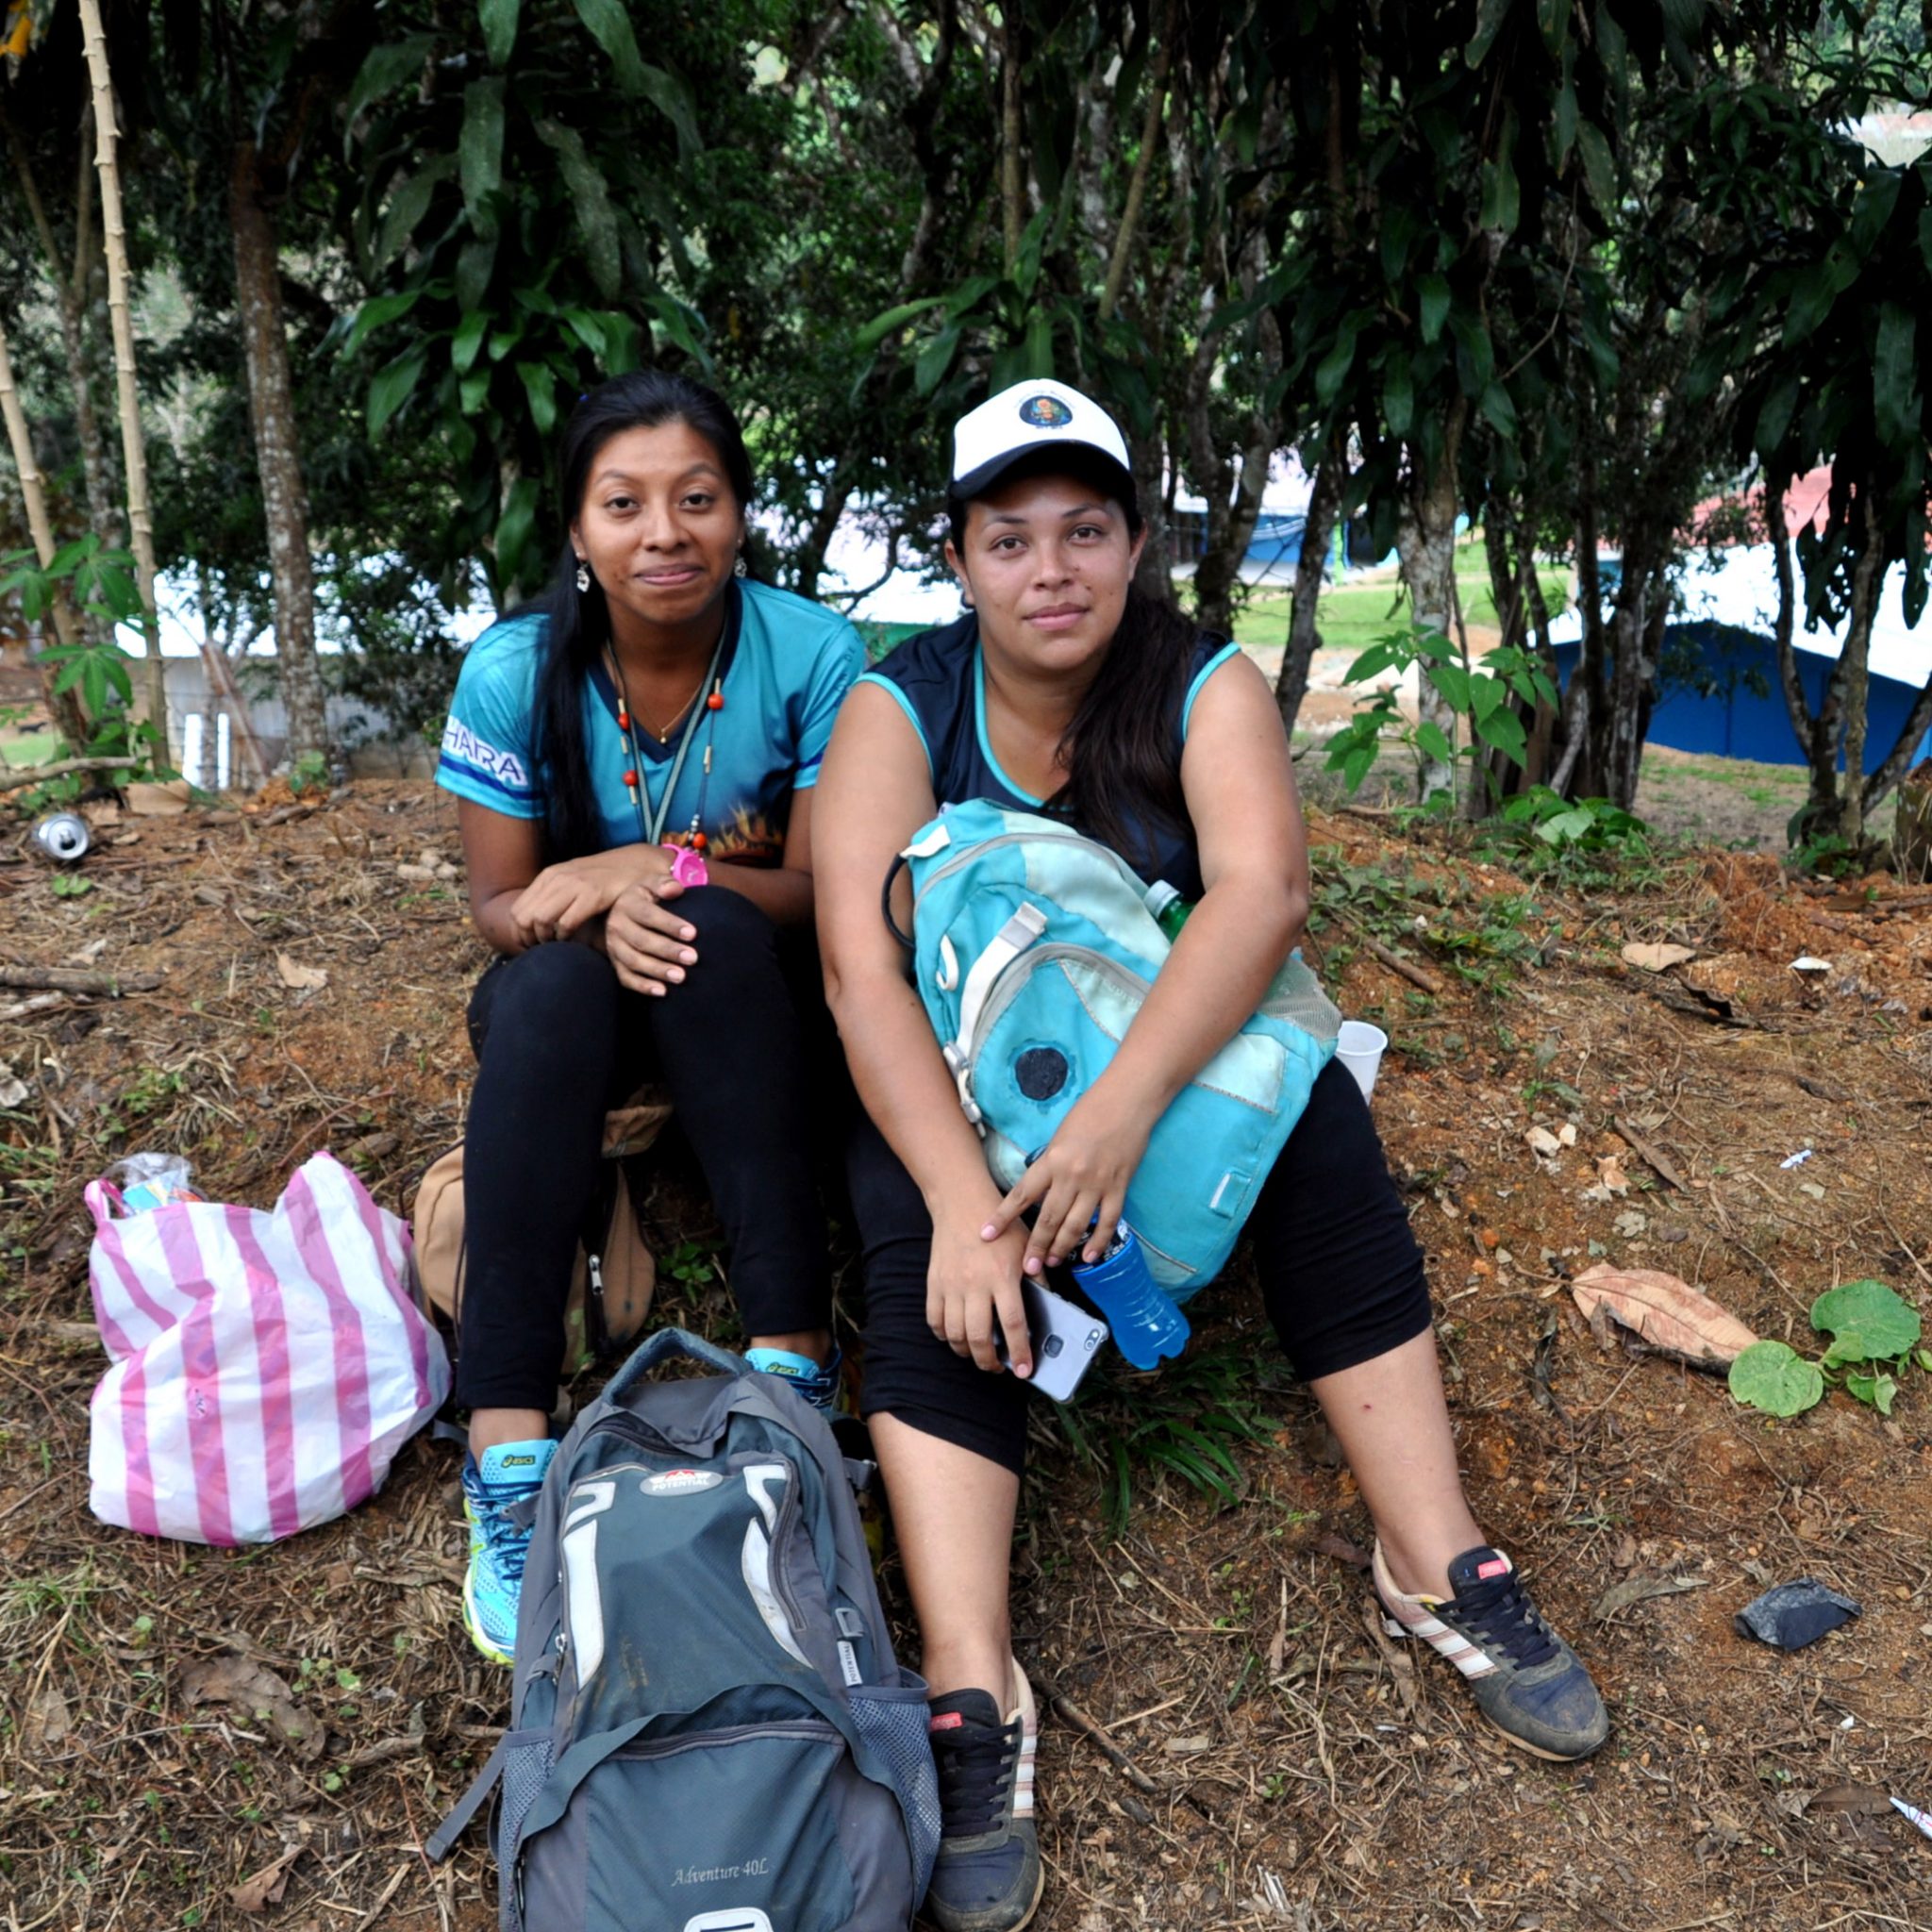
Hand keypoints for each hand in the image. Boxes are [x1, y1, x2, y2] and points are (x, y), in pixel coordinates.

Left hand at [510, 847, 671, 947]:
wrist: (637, 865)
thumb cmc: (605, 879)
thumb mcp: (574, 882)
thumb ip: (554, 896)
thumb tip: (532, 922)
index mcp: (549, 876)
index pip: (517, 909)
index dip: (519, 933)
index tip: (530, 945)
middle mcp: (557, 878)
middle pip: (523, 917)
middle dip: (528, 939)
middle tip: (540, 950)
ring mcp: (574, 885)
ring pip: (540, 919)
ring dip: (544, 939)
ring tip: (555, 946)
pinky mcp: (593, 894)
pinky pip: (566, 922)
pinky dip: (564, 937)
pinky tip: (571, 941)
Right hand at [606, 876, 698, 996]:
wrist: (626, 909)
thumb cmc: (648, 897)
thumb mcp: (653, 883)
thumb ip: (664, 884)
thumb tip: (675, 889)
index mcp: (627, 903)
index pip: (648, 915)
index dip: (670, 924)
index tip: (693, 933)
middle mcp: (617, 925)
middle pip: (642, 940)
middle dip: (669, 950)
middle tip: (693, 958)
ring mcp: (614, 946)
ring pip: (634, 961)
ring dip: (658, 970)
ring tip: (681, 977)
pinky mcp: (615, 963)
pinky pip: (626, 978)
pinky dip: (643, 986)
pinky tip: (662, 992)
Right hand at [929, 1209, 1032, 1377]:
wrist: (962, 1205)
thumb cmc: (999, 1228)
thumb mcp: (1026, 1248)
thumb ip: (1037, 1277)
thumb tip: (1049, 1306)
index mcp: (1002, 1276)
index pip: (1013, 1324)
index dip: (1019, 1352)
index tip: (1023, 1370)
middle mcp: (975, 1284)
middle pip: (979, 1337)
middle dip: (989, 1362)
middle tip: (998, 1367)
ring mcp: (951, 1285)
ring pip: (954, 1335)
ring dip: (967, 1352)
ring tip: (978, 1354)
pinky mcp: (933, 1284)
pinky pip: (934, 1320)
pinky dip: (943, 1336)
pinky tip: (955, 1337)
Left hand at [981, 1089, 1151, 1277]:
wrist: (1127, 1101)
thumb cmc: (1090, 1112)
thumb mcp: (1059, 1137)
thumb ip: (1050, 1165)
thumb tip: (1039, 1192)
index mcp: (1052, 1160)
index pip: (1021, 1195)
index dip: (1003, 1217)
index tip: (987, 1235)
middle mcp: (1072, 1175)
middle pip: (1049, 1218)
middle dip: (1036, 1246)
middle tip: (1027, 1268)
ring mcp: (1097, 1184)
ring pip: (1076, 1225)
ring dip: (1062, 1247)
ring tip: (1052, 1262)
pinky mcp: (1119, 1187)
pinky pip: (1108, 1221)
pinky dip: (1099, 1242)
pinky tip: (1089, 1257)